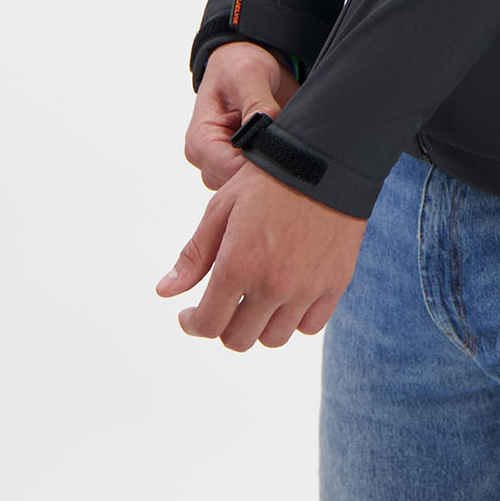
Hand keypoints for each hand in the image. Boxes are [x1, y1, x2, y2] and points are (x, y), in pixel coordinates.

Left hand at [155, 155, 367, 348]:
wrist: (325, 160)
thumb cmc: (267, 180)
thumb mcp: (221, 210)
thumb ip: (194, 256)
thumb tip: (164, 292)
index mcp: (237, 266)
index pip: (208, 325)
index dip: (192, 325)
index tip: (190, 315)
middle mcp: (272, 286)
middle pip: (239, 339)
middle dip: (223, 327)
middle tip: (224, 305)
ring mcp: (306, 289)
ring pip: (274, 338)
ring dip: (259, 326)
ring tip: (256, 301)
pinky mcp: (334, 285)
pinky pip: (310, 326)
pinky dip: (295, 319)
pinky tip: (287, 297)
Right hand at [183, 40, 300, 189]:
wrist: (244, 64)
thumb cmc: (238, 66)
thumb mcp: (248, 75)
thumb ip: (257, 102)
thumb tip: (268, 124)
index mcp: (200, 142)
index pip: (230, 170)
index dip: (260, 162)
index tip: (286, 147)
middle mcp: (207, 162)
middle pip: (239, 184)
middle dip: (268, 167)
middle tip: (293, 146)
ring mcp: (223, 168)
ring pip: (250, 186)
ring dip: (272, 168)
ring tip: (288, 143)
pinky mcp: (240, 168)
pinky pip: (258, 181)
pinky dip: (274, 167)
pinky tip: (285, 149)